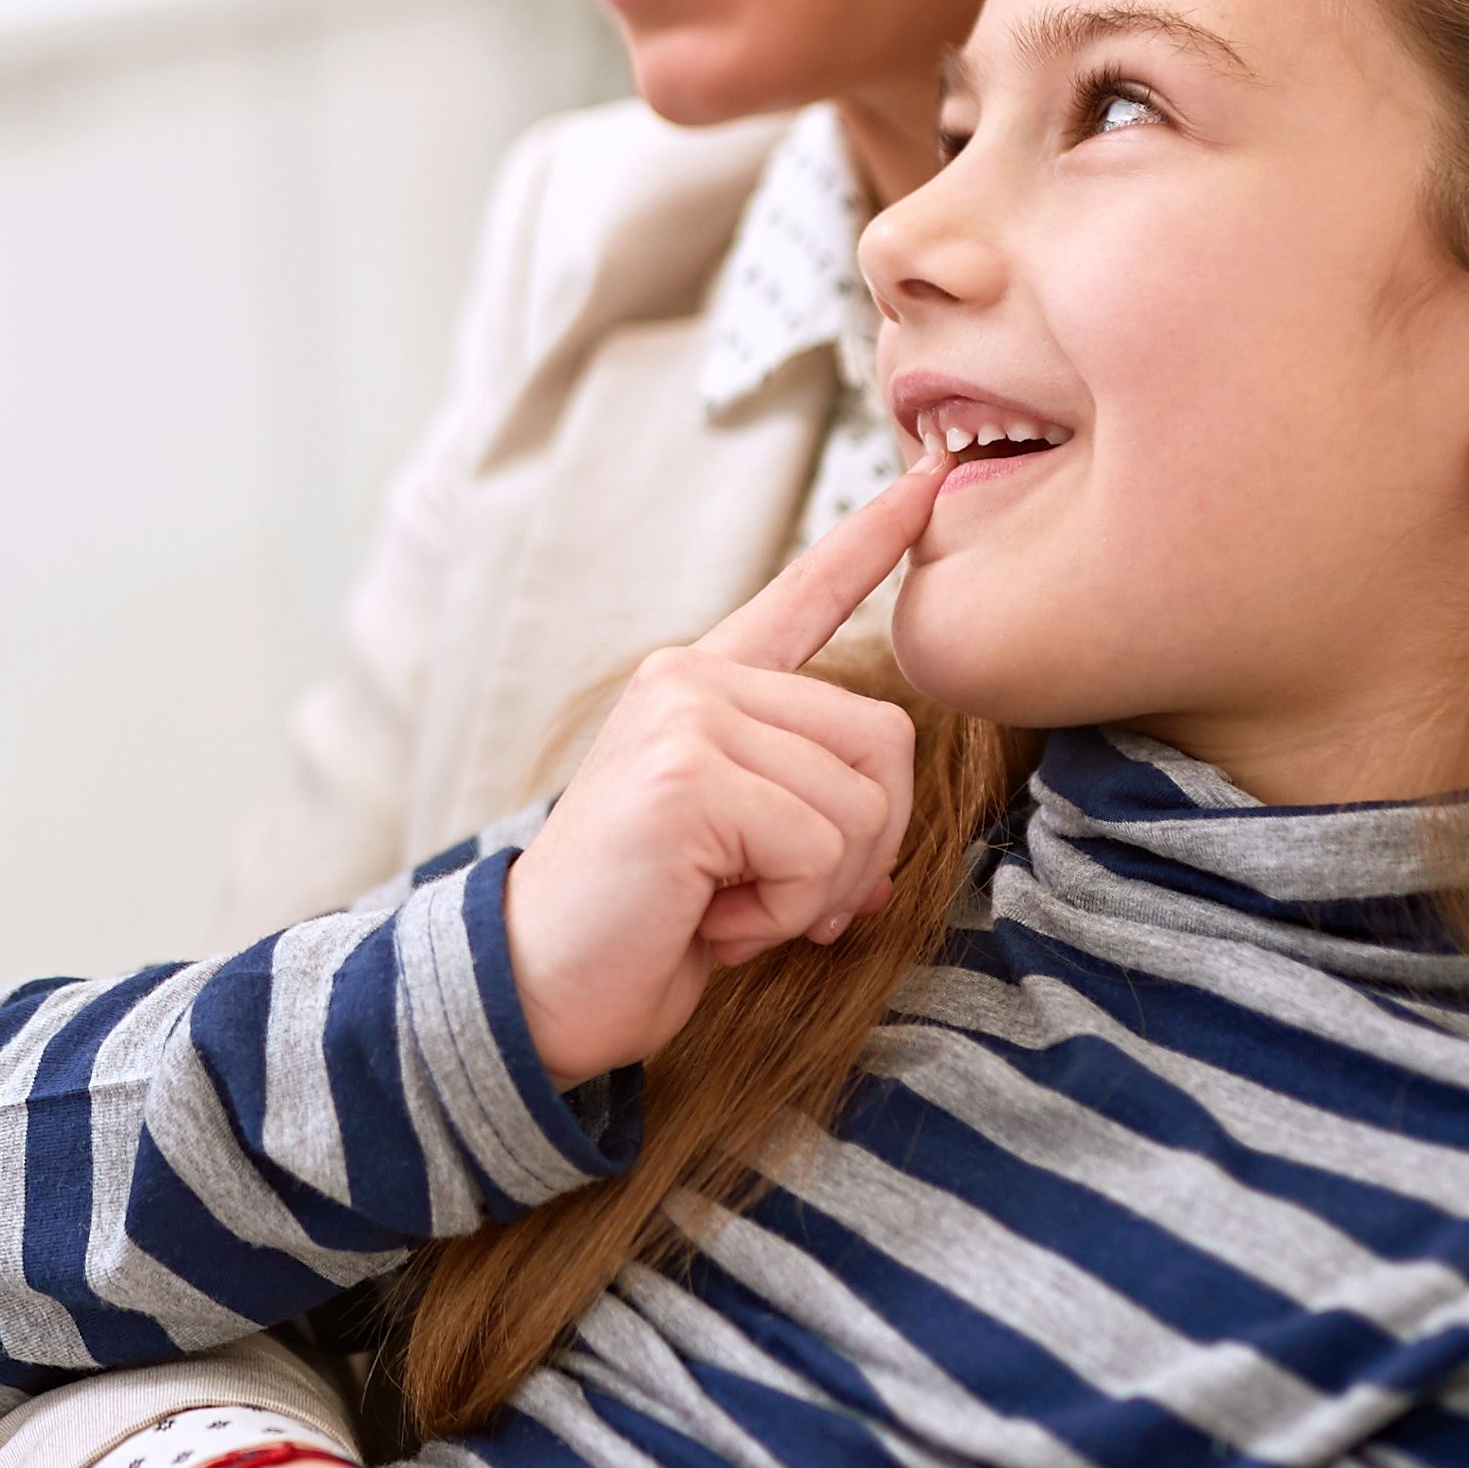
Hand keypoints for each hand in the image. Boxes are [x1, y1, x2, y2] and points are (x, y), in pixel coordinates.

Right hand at [502, 460, 940, 1084]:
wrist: (539, 987)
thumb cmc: (637, 927)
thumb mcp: (739, 862)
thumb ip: (808, 829)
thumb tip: (885, 871)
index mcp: (703, 687)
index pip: (804, 597)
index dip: (873, 541)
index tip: (930, 479)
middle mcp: (693, 679)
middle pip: (884, 739)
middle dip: (860, 848)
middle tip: (769, 899)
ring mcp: (688, 718)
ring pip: (861, 804)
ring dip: (817, 892)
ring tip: (725, 908)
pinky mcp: (688, 774)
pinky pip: (821, 852)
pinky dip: (786, 912)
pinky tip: (709, 919)